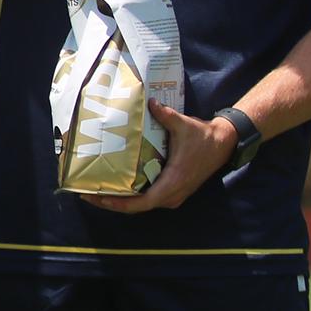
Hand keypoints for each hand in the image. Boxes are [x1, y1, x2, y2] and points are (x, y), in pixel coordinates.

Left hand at [81, 99, 236, 213]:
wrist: (223, 144)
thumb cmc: (202, 138)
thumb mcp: (183, 125)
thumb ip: (164, 115)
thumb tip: (150, 102)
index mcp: (172, 182)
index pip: (141, 203)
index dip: (119, 203)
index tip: (99, 198)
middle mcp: (172, 194)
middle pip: (137, 207)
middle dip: (112, 203)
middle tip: (88, 195)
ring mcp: (173, 195)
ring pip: (142, 204)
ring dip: (121, 201)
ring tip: (98, 192)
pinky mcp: (174, 191)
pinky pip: (149, 198)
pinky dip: (132, 196)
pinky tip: (117, 186)